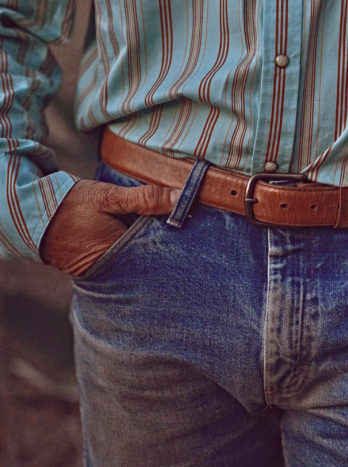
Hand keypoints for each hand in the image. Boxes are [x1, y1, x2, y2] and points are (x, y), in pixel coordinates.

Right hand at [41, 180, 179, 276]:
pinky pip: (128, 256)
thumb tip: (181, 196)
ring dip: (151, 240)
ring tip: (166, 224)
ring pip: (140, 255)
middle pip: (152, 255)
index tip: (191, 218)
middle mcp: (115, 269)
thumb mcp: (109, 198)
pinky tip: (143, 230)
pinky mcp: (102, 266)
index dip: (177, 235)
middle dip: (167, 239)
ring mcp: (108, 269)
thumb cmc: (72, 206)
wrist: (36, 216)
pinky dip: (136, 243)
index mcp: (120, 255)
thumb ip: (145, 199)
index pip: (160, 250)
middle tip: (184, 219)